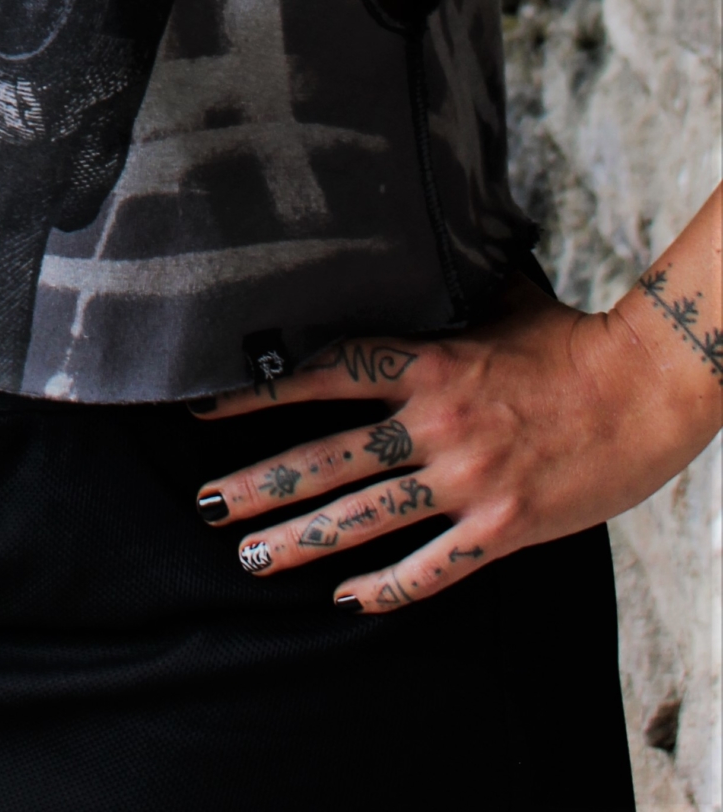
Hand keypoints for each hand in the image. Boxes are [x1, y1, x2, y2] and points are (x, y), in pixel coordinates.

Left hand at [189, 274, 715, 611]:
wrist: (647, 386)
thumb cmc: (571, 339)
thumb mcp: (495, 303)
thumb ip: (444, 295)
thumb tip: (411, 253)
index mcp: (428, 363)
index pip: (323, 377)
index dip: (259, 395)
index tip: (205, 410)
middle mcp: (436, 423)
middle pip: (328, 458)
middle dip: (261, 484)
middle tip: (208, 505)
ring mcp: (469, 478)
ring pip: (367, 517)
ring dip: (305, 541)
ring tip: (253, 556)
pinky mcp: (505, 525)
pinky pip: (434, 565)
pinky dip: (388, 587)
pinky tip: (348, 599)